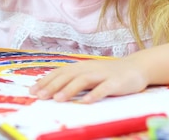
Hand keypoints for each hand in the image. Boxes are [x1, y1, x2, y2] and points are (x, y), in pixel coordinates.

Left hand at [29, 58, 148, 102]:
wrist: (136, 68)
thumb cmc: (109, 74)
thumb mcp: (89, 74)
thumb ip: (74, 79)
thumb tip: (53, 89)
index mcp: (81, 67)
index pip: (60, 72)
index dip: (46, 81)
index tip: (32, 90)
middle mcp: (89, 69)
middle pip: (68, 76)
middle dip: (52, 86)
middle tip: (39, 96)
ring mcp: (103, 75)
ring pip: (83, 80)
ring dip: (69, 89)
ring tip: (58, 99)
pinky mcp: (116, 83)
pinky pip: (104, 88)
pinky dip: (95, 94)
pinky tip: (86, 102)